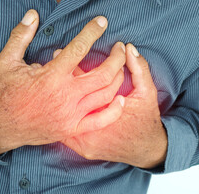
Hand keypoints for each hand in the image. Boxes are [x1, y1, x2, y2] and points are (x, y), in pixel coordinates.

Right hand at [0, 10, 125, 155]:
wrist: (1, 127)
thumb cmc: (5, 93)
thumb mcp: (6, 61)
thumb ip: (20, 36)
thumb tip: (32, 14)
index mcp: (51, 77)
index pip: (79, 48)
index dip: (93, 31)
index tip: (102, 22)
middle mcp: (65, 96)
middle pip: (103, 73)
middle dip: (117, 57)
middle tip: (120, 47)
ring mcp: (71, 115)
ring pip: (106, 94)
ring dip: (118, 77)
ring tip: (121, 65)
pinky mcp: (72, 128)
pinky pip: (100, 121)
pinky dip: (114, 110)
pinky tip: (121, 98)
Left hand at [61, 44, 167, 168]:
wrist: (146, 149)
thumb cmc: (146, 119)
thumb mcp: (147, 92)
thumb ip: (139, 68)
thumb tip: (129, 48)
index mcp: (106, 112)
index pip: (83, 85)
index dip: (72, 67)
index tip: (62, 52)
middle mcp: (92, 130)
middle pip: (69, 101)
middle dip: (59, 80)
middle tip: (51, 63)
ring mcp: (85, 143)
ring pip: (64, 118)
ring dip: (58, 100)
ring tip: (51, 81)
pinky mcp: (83, 149)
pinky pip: (65, 133)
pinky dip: (62, 118)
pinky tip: (59, 106)